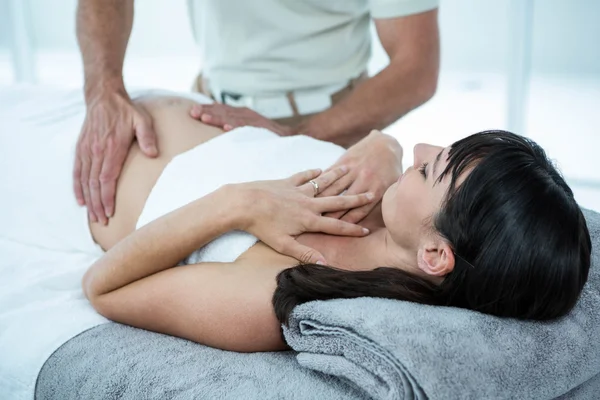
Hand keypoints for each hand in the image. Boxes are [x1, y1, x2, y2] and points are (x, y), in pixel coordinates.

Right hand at [74, 90, 157, 224]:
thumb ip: (148, 136)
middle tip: (102, 222)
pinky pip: (77, 171)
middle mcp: (96, 151)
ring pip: (85, 180)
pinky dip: (77, 187)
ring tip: (93, 217)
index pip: (107, 178)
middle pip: (95, 184)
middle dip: (98, 205)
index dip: (107, 197)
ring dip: (89, 200)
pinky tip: (80, 200)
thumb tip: (152, 154)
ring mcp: (86, 150)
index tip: (109, 212)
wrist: (103, 96)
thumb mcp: (142, 119)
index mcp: (112, 147)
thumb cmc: (126, 110)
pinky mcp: (81, 148)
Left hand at [190, 103, 292, 135]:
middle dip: (208, 111)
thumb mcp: (246, 129)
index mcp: (241, 114)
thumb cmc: (265, 135)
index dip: (207, 109)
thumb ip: (232, 126)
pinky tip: (227, 129)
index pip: (221, 109)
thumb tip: (214, 133)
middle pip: (224, 110)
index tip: (192, 112)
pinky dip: (237, 127)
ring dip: (218, 118)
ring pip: (233, 118)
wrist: (290, 137)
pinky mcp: (263, 128)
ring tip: (205, 119)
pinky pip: (248, 127)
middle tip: (193, 113)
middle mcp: (246, 114)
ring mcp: (255, 120)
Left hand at [231, 167, 374, 263]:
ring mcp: (298, 190)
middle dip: (355, 198)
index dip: (352, 228)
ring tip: (350, 169)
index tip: (366, 229)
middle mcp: (308, 203)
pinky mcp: (287, 182)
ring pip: (322, 183)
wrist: (244, 203)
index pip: (335, 225)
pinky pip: (304, 176)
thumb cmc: (262, 226)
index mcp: (309, 220)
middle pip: (336, 200)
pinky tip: (320, 169)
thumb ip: (304, 253)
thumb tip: (324, 264)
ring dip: (337, 177)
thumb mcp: (283, 244)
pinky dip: (313, 173)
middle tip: (371, 193)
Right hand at [318, 130, 402, 223]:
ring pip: (335, 188)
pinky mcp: (345, 161)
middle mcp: (365, 180)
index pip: (360, 211)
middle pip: (344, 201)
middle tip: (318, 225)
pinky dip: (321, 183)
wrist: (385, 143)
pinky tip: (311, 192)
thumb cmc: (390, 169)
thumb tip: (382, 220)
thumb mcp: (393, 186)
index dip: (348, 223)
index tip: (337, 231)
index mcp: (378, 189)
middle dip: (331, 214)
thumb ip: (384, 202)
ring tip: (310, 211)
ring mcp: (354, 169)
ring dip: (323, 200)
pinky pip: (331, 173)